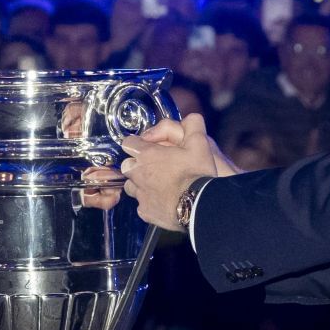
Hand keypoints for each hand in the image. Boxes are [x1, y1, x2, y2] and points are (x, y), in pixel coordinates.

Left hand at [119, 113, 236, 231]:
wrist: (201, 205)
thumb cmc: (198, 174)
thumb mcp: (200, 142)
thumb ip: (193, 125)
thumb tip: (191, 117)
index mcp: (147, 155)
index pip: (128, 143)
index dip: (138, 144)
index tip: (148, 147)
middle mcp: (138, 174)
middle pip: (128, 165)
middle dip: (138, 165)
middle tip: (157, 167)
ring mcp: (140, 194)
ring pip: (132, 186)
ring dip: (141, 184)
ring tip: (160, 184)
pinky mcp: (145, 212)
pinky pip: (142, 205)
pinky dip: (150, 202)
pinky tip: (164, 201)